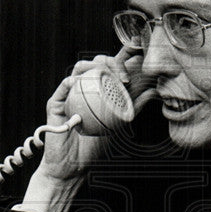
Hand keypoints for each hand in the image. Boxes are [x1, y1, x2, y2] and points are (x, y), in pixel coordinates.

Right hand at [36, 45, 144, 181]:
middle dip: (114, 62)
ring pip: (82, 67)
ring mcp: (71, 93)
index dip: (124, 53)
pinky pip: (65, 85)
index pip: (113, 66)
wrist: (72, 166)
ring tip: (109, 82)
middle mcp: (86, 87)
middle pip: (99, 62)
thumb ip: (134, 107)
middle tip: (126, 78)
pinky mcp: (56, 101)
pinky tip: (83, 85)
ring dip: (97, 69)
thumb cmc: (94, 147)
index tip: (138, 45)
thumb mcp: (119, 125)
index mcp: (101, 90)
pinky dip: (74, 81)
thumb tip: (154, 91)